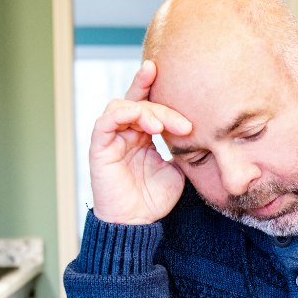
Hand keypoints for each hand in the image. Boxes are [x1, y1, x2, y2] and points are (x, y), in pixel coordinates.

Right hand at [88, 60, 191, 224]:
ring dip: (145, 110)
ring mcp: (111, 138)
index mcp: (141, 135)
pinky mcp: (99, 147)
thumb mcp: (176, 169)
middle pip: (139, 101)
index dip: (154, 85)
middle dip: (162, 105)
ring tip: (162, 127)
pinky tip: (143, 121)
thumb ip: (181, 147)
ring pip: (123, 106)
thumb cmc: (154, 199)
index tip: (173, 73)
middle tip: (184, 124)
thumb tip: (198, 130)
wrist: (137, 224)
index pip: (147, 102)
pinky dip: (123, 114)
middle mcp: (125, 132)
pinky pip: (105, 121)